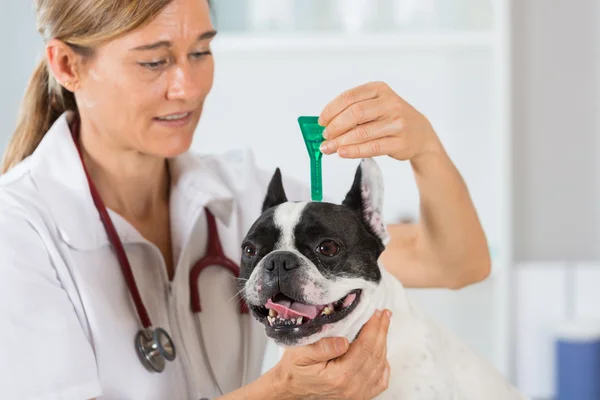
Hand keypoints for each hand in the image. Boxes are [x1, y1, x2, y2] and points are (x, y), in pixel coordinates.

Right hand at [270, 309, 391, 399]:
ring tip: (383, 326)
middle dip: (381, 331)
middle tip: (384, 314)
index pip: (365, 347)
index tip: (377, 313)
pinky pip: (380, 381)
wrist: (291, 389)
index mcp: (339, 375)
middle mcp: (351, 387)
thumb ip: (322, 347)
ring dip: (383, 344)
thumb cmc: (295, 369)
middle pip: (375, 354)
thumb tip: (344, 341)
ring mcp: (357, 394)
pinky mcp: (358, 396)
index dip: (373, 328)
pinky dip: (384, 365)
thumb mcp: (301, 353)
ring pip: (380, 366)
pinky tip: (381, 352)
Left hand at [318, 81, 441, 161]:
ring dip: (340, 142)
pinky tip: (342, 153)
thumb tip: (326, 125)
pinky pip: (371, 147)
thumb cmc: (391, 119)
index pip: (349, 97)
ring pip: (361, 133)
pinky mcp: (400, 142)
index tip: (321, 121)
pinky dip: (353, 151)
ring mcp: (397, 123)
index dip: (331, 110)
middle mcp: (390, 103)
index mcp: (379, 89)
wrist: (421, 134)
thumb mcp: (376, 106)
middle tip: (325, 137)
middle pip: (355, 114)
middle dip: (335, 127)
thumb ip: (354, 111)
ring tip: (328, 148)